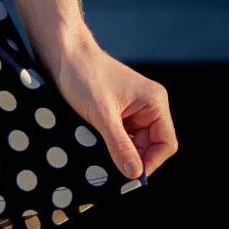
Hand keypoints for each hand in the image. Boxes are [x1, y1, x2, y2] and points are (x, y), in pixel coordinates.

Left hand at [48, 37, 176, 183]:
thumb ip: (119, 145)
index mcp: (155, 102)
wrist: (62, 52)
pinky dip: (111, 143)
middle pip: (150, 146)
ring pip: (134, 143)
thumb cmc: (83, 75)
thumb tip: (134, 174)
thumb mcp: (101, 114)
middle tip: (110, 168)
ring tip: (99, 153)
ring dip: (119, 151)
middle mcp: (149, 106)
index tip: (129, 176)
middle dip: (132, 158)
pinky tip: (96, 145)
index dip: (150, 162)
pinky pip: (122, 136)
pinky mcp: (118, 111)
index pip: (166, 143)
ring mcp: (133, 109)